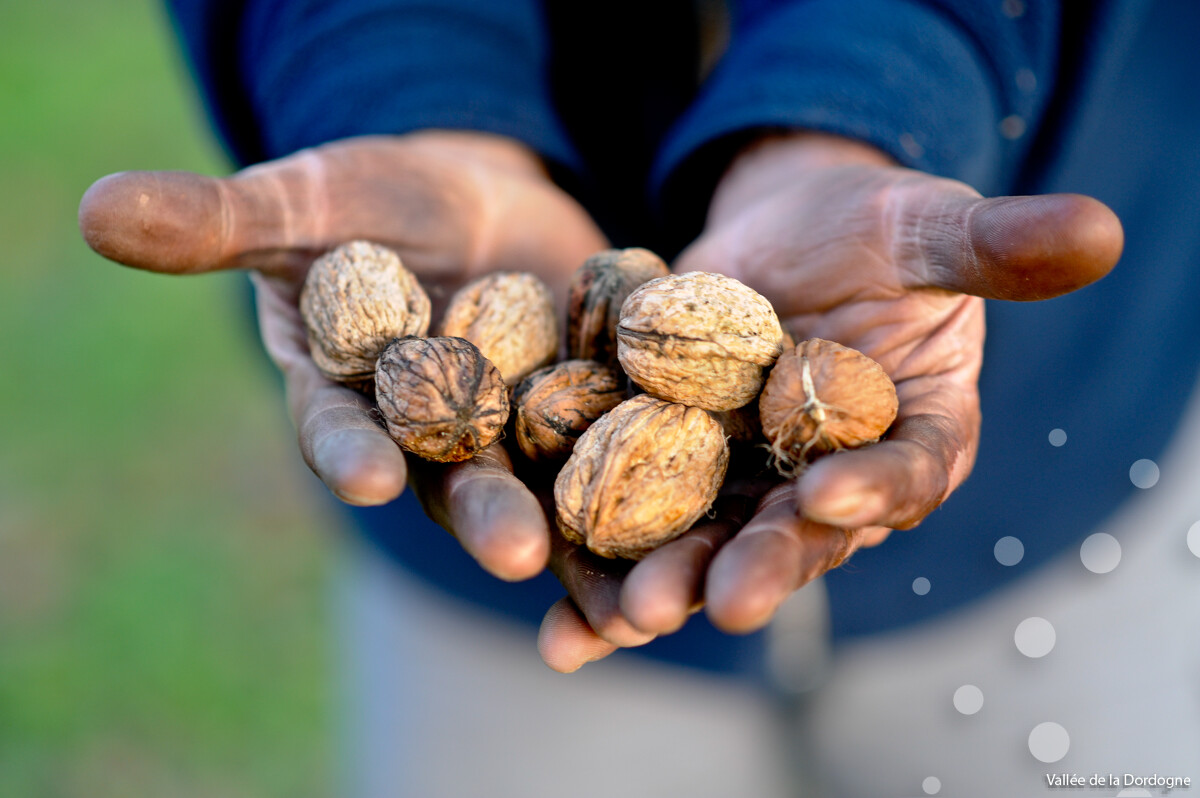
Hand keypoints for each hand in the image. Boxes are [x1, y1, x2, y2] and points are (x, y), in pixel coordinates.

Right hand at [79, 131, 608, 580]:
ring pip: (542, 489)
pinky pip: (618, 453)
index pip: (341, 426)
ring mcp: (513, 431)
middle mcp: (430, 434)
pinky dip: (648, 489)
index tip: (371, 473)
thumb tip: (96, 210)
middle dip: (481, 513)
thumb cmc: (376, 196)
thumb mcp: (307, 196)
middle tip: (512, 551)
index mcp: (352, 394)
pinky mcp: (585, 414)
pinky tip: (689, 523)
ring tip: (616, 579)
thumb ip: (222, 218)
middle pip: (453, 479)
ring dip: (576, 534)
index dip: (351, 449)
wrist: (477, 198)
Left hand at [536, 132, 1122, 671]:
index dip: (879, 486)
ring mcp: (752, 478)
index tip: (832, 493)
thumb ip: (991, 243)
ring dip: (675, 582)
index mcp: (915, 431)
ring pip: (717, 541)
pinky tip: (563, 620)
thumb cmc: (865, 227)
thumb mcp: (921, 224)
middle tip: (719, 604)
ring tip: (631, 618)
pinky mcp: (677, 465)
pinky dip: (607, 566)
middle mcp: (835, 475)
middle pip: (804, 531)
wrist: (775, 232)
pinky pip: (643, 520)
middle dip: (762, 566)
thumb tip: (1100, 231)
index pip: (910, 468)